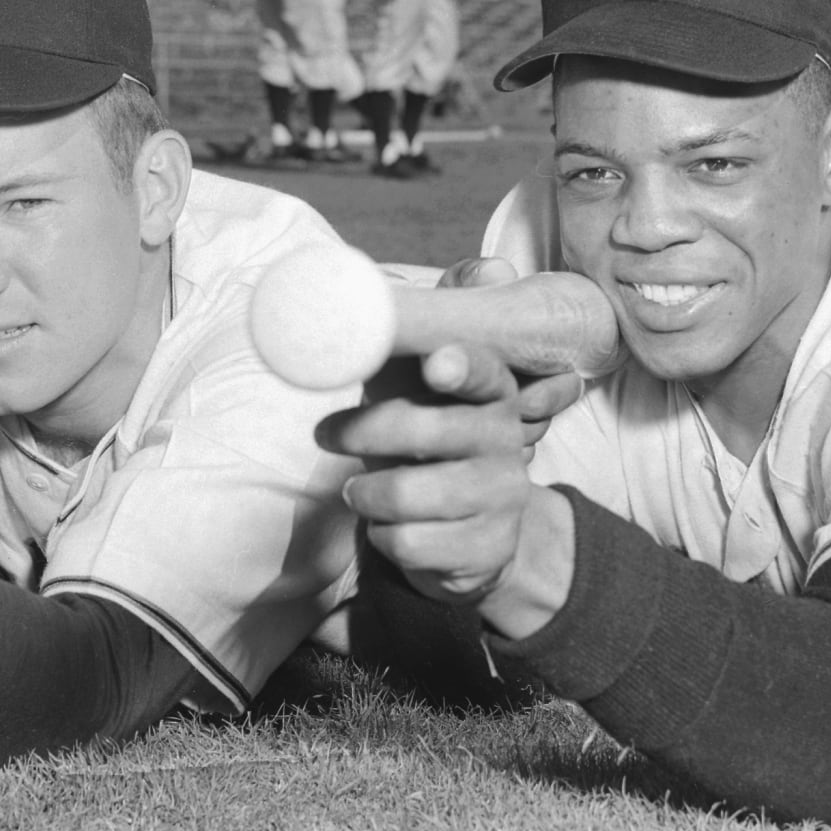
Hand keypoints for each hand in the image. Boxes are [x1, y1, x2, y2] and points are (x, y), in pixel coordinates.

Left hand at [316, 296, 581, 609]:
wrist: (471, 534)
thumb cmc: (426, 443)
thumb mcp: (413, 389)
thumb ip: (395, 342)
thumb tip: (356, 281)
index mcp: (490, 390)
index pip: (481, 372)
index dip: (459, 367)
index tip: (436, 364)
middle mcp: (505, 439)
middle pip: (424, 430)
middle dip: (361, 431)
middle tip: (326, 434)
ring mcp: (502, 497)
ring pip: (405, 494)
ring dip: (365, 493)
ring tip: (360, 490)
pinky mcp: (487, 548)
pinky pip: (407, 543)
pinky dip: (384, 538)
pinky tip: (395, 529)